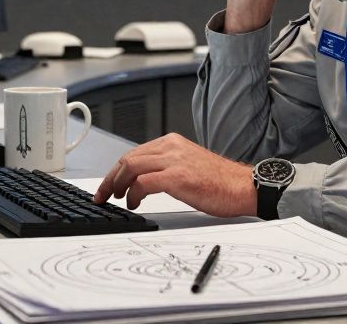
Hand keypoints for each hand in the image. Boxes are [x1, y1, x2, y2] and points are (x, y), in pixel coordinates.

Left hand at [93, 133, 256, 217]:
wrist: (243, 187)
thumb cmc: (221, 182)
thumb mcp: (189, 164)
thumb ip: (167, 166)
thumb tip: (143, 181)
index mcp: (172, 142)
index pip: (134, 153)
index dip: (116, 170)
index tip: (107, 185)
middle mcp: (171, 147)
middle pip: (127, 158)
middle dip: (109, 178)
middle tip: (103, 194)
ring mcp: (174, 161)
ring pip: (130, 167)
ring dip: (116, 185)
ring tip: (116, 199)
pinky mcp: (177, 177)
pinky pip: (142, 183)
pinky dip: (133, 194)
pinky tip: (135, 203)